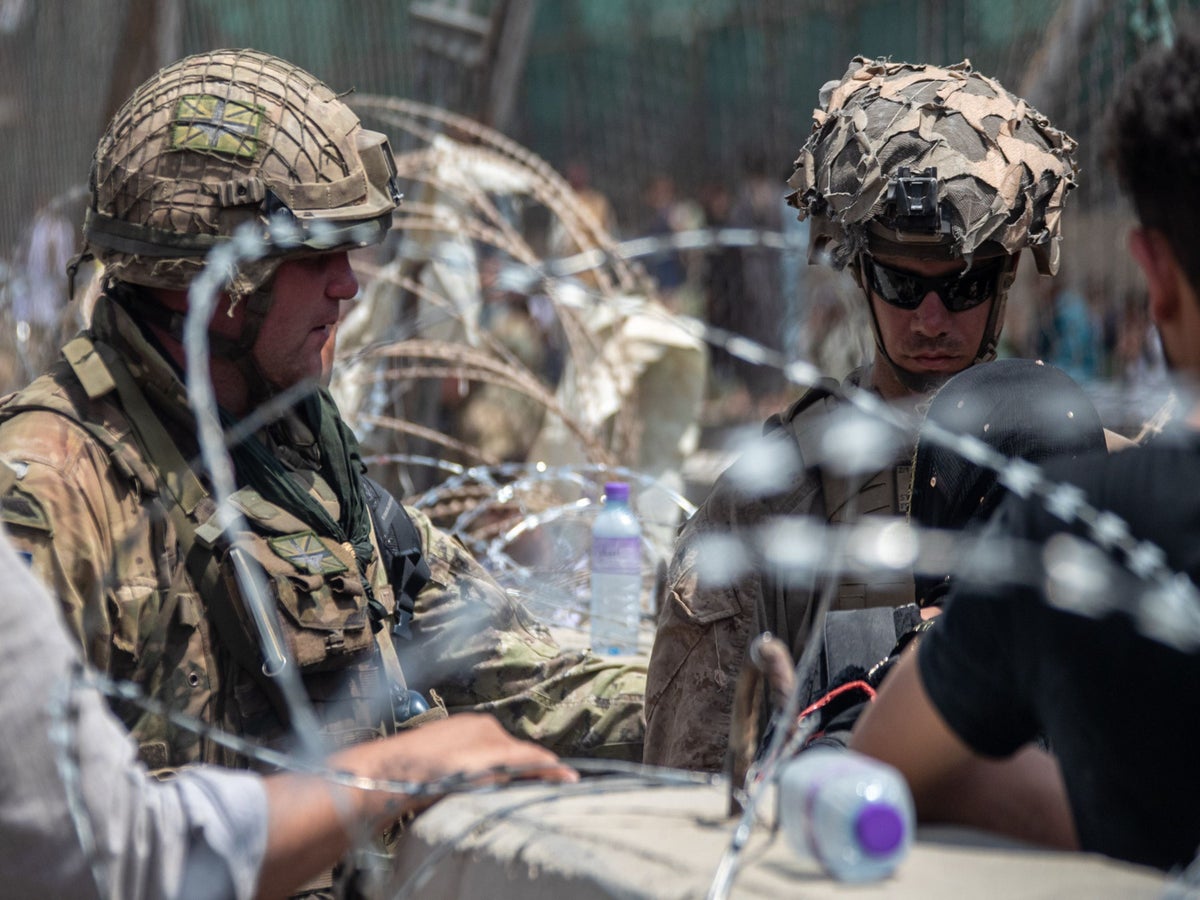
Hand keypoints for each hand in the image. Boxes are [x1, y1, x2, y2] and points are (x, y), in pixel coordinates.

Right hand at [256, 714, 575, 898]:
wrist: (397, 771)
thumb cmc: (407, 774)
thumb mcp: (435, 766)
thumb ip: (455, 769)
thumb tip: (460, 783)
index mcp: (468, 725)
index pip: (500, 745)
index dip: (517, 764)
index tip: (532, 776)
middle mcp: (484, 725)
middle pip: (515, 751)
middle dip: (529, 770)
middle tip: (549, 786)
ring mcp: (492, 738)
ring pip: (526, 756)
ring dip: (541, 772)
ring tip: (561, 783)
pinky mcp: (499, 753)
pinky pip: (533, 761)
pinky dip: (550, 770)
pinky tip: (566, 778)